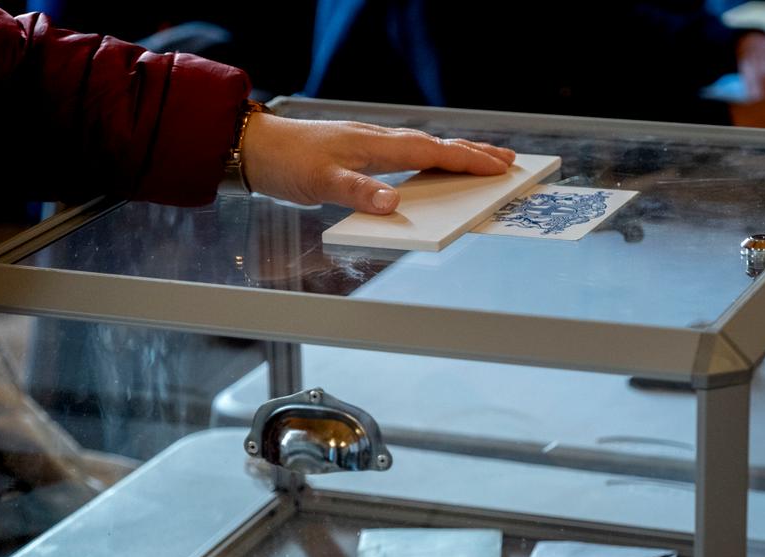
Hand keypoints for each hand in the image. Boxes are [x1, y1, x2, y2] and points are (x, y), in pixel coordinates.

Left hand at [240, 115, 515, 213]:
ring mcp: (370, 146)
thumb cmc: (286, 162)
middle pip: (436, 145)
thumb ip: (357, 192)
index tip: (500, 166)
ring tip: (483, 162)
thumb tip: (393, 205)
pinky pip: (407, 155)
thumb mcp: (320, 182)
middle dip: (473, 153)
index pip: (432, 152)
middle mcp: (378, 142)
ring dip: (455, 154)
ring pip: (424, 148)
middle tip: (509, 160)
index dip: (467, 160)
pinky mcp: (361, 154)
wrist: (255, 148)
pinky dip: (430, 159)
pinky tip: (433, 167)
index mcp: (376, 147)